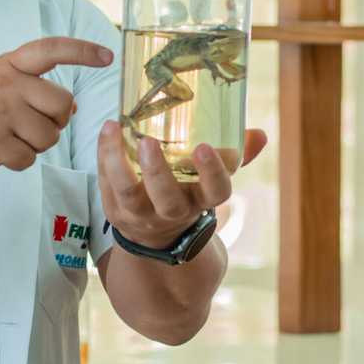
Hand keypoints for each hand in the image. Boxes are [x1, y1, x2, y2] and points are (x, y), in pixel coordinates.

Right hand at [0, 37, 112, 179]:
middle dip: (57, 121)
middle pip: (63, 104)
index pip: (51, 49)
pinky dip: (17, 161)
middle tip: (33, 125)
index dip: (82, 51)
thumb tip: (72, 107)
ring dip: (36, 145)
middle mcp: (5, 84)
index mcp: (6, 64)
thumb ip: (29, 87)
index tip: (108, 57)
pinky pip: (29, 159)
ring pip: (49, 136)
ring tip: (9, 139)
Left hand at [96, 121, 267, 248]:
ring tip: (114, 128)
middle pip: (167, 199)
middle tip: (149, 141)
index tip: (205, 147)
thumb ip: (235, 155)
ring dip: (119, 162)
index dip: (212, 173)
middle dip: (157, 171)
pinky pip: (107, 185)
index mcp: (202, 201)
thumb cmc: (188, 193)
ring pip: (128, 193)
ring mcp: (142, 215)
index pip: (216, 192)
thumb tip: (260, 134)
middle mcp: (173, 212)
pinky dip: (103, 158)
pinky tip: (106, 132)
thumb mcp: (211, 179)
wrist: (156, 235)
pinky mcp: (116, 211)